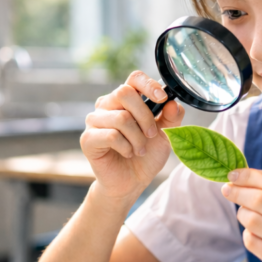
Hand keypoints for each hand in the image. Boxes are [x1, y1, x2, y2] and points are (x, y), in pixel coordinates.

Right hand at [81, 71, 183, 200]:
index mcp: (126, 100)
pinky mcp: (88, 139)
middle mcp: (107, 105)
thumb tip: (173, 102)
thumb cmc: (146, 155)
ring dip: (137, 138)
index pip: (134, 78)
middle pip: (124, 92)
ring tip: (140, 150)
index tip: (162, 98)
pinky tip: (127, 154)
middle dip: (145, 116)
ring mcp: (94, 121)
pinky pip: (110, 135)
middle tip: (152, 135)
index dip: (149, 85)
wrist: (130, 182)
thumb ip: (171, 118)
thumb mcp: (166, 135)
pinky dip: (125, 147)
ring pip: (120, 117)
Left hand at [221, 169, 261, 261]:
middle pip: (261, 200)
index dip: (249, 176)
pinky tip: (252, 233)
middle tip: (227, 190)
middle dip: (238, 192)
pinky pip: (255, 244)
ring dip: (242, 214)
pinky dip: (248, 235)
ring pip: (254, 221)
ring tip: (243, 213)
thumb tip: (250, 177)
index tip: (233, 173)